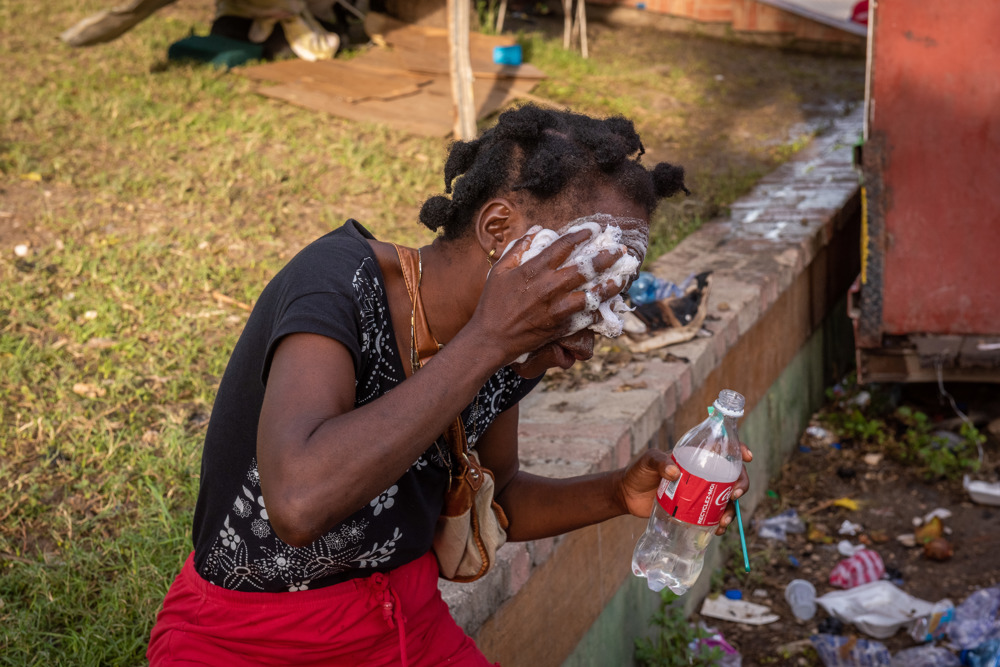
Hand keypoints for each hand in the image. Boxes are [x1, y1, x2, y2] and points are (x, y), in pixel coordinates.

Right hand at [472, 228, 624, 363]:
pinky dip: (599, 311)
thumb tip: (537, 229)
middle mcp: (549, 287)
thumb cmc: (492, 303)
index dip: (582, 235)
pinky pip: (585, 317)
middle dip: (605, 257)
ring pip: (591, 294)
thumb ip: (518, 247)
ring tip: (623, 278)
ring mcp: (557, 308)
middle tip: (620, 251)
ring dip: (609, 285)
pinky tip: (609, 305)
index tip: (595, 229)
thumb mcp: (499, 270)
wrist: (491, 338)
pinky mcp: (560, 326)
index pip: (564, 246)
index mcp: (534, 270)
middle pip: (585, 268)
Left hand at [617, 443, 753, 536]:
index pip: (723, 450)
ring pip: (726, 499)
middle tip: (735, 495)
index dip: (739, 451)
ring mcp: (700, 493)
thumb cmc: (638, 472)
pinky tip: (716, 530)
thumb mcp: (647, 461)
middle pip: (732, 476)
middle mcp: (702, 474)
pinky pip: (713, 515)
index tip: (747, 457)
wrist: (627, 496)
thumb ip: (659, 462)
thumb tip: (675, 472)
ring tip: (723, 522)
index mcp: (695, 457)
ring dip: (731, 510)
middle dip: (741, 485)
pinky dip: (719, 523)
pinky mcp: (694, 509)